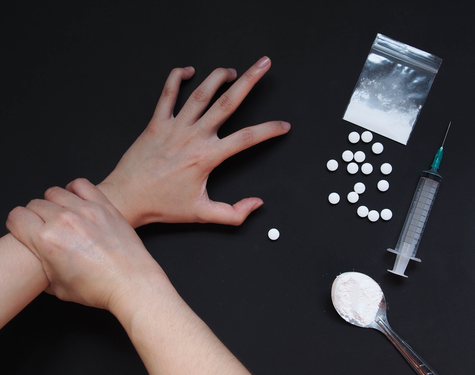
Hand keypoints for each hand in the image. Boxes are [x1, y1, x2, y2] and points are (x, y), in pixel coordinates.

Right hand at [6, 178, 250, 373]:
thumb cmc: (103, 292)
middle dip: (40, 212)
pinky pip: (85, 184)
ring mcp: (91, 208)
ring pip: (59, 189)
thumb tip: (41, 266)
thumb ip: (47, 271)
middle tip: (50, 225)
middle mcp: (69, 218)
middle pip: (37, 200)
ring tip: (68, 214)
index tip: (26, 228)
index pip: (17, 215)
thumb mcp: (63, 287)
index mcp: (51, 238)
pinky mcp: (110, 205)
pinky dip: (81, 190)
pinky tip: (86, 201)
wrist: (138, 284)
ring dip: (59, 200)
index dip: (20, 223)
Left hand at [98, 56, 289, 227]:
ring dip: (218, 77)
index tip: (283, 125)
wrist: (127, 198)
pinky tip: (187, 71)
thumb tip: (257, 204)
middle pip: (227, 103)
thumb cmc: (162, 206)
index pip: (247, 138)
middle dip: (249, 81)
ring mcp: (174, 127)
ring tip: (232, 71)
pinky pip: (167, 94)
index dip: (269, 130)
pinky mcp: (156, 123)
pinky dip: (176, 78)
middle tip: (263, 65)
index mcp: (207, 157)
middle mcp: (193, 137)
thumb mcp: (202, 214)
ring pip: (200, 93)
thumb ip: (233, 213)